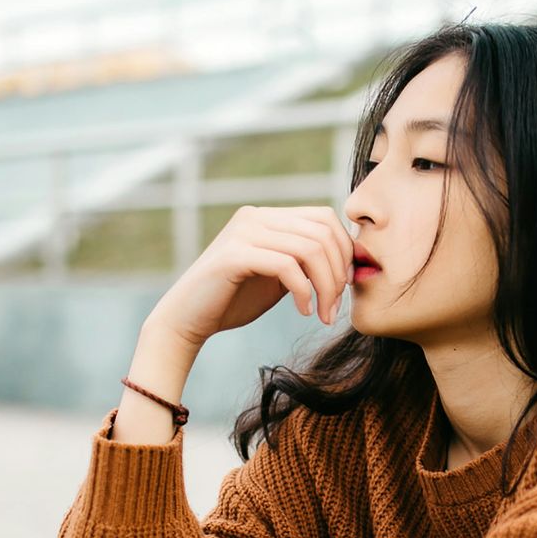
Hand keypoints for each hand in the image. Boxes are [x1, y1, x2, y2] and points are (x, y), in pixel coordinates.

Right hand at [148, 204, 356, 346]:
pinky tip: (303, 312)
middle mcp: (255, 217)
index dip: (345, 251)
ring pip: (310, 248)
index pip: (324, 218)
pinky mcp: (234, 255)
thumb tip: (348, 257)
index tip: (346, 287)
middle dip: (339, 273)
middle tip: (335, 308)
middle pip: (322, 232)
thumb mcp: (279, 276)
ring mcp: (243, 232)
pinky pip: (287, 266)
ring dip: (326, 287)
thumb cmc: (234, 301)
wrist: (188, 320)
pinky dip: (304, 291)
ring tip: (323, 314)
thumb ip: (304, 261)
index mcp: (267, 217)